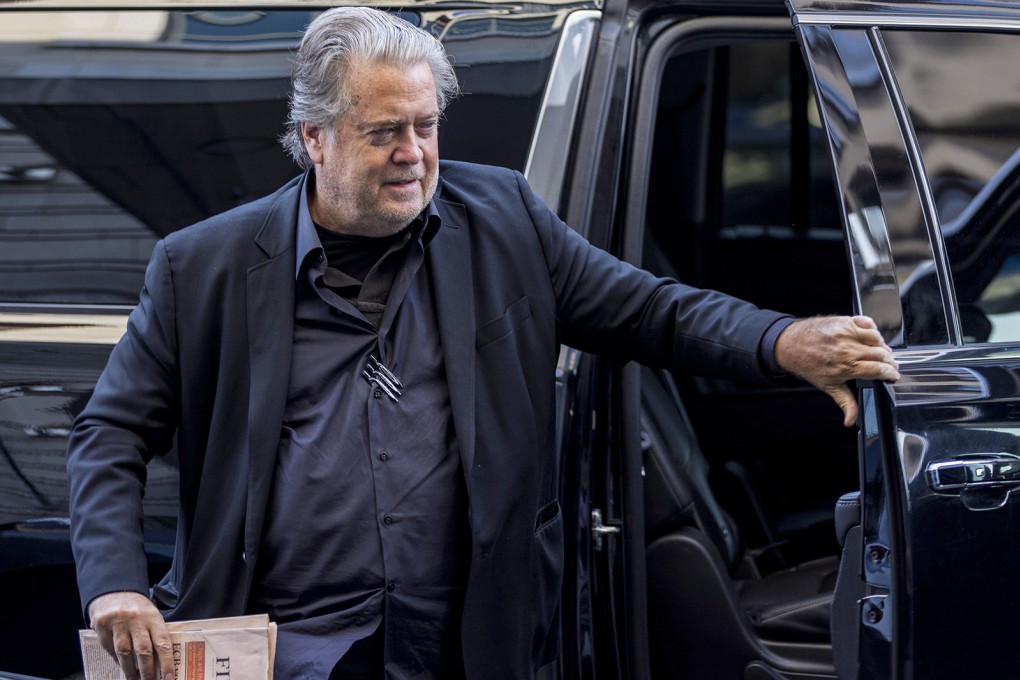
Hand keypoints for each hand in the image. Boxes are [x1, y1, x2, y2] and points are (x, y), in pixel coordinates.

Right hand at [88, 591, 173, 679]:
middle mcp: (136, 619)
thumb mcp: (151, 614)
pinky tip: (122, 666)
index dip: (167, 662)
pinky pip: (110, 649)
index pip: (163, 642)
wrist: (113, 591)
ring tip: (134, 679)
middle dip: (147, 671)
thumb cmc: (137, 607)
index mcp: (152, 617)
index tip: (170, 677)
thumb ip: (155, 633)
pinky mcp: (102, 626)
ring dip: (130, 670)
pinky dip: (117, 660)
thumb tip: (162, 661)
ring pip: (124, 653)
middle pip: (143, 651)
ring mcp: (118, 623)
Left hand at [774, 315, 899, 427]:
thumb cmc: (807, 365)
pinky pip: (866, 322)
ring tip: (883, 352)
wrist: (790, 345)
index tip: (894, 375)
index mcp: (847, 366)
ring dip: (883, 346)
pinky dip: (873, 329)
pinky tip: (872, 336)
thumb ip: (845, 402)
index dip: (890, 373)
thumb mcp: (828, 386)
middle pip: (881, 354)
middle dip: (890, 361)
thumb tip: (851, 420)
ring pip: (877, 338)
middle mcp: (849, 349)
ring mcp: (847, 333)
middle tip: (891, 365)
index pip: (879, 369)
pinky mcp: (844, 321)